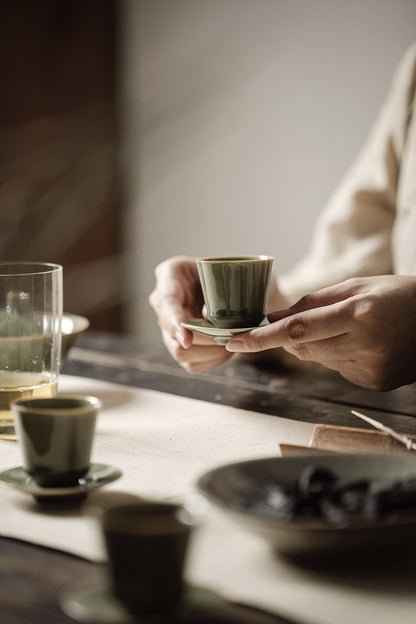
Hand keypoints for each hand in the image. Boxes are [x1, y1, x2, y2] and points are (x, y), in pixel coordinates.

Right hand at [149, 256, 232, 372]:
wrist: (218, 280)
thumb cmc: (217, 268)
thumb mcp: (217, 265)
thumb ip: (212, 287)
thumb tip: (207, 318)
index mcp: (169, 278)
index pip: (166, 305)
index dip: (175, 324)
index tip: (187, 339)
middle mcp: (163, 307)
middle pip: (173, 338)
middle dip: (205, 342)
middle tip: (230, 337)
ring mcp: (169, 328)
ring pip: (181, 354)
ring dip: (210, 353)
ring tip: (231, 344)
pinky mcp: (180, 345)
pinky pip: (192, 364)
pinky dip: (212, 361)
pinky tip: (226, 351)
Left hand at [226, 276, 415, 389]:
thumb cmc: (400, 295)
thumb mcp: (357, 286)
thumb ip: (312, 302)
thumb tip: (274, 317)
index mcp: (358, 315)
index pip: (297, 329)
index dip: (262, 337)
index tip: (235, 341)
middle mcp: (364, 346)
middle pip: (302, 348)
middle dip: (292, 336)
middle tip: (302, 321)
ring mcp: (370, 369)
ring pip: (318, 360)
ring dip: (318, 345)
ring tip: (346, 328)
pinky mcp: (374, 383)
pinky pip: (337, 370)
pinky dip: (337, 356)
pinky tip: (360, 343)